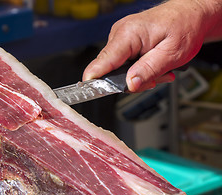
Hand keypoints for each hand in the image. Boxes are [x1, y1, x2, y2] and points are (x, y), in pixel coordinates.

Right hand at [83, 0, 221, 91]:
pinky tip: (153, 64)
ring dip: (139, 75)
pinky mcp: (124, 42)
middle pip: (110, 70)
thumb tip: (129, 85)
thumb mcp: (171, 54)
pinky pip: (124, 63)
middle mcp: (119, 34)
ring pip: (118, 69)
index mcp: (128, 34)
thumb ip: (148, 70)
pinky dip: (139, 68)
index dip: (95, 81)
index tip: (90, 93)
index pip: (102, 62)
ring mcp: (120, 37)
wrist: (191, 14)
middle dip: (132, 80)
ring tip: (160, 68)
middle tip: (156, 77)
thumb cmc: (184, 27)